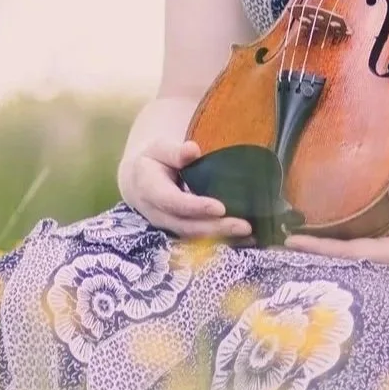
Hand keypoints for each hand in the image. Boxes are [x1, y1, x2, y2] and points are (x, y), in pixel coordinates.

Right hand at [120, 138, 250, 239]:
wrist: (137, 183)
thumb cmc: (153, 162)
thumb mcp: (159, 150)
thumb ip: (175, 151)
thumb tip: (192, 150)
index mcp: (150, 191)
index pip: (174, 203)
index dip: (196, 207)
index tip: (220, 208)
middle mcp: (158, 214)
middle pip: (188, 226)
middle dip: (217, 228)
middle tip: (245, 226)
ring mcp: (169, 226)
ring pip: (195, 237)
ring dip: (223, 238)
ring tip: (250, 235)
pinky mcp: (180, 231)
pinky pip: (201, 240)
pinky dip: (222, 240)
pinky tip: (245, 239)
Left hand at [287, 182, 388, 283]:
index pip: (349, 253)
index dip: (318, 247)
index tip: (288, 241)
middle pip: (343, 258)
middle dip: (312, 250)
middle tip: (277, 240)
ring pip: (354, 255)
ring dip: (327, 248)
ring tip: (297, 238)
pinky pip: (367, 250)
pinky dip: (346, 243)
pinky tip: (338, 236)